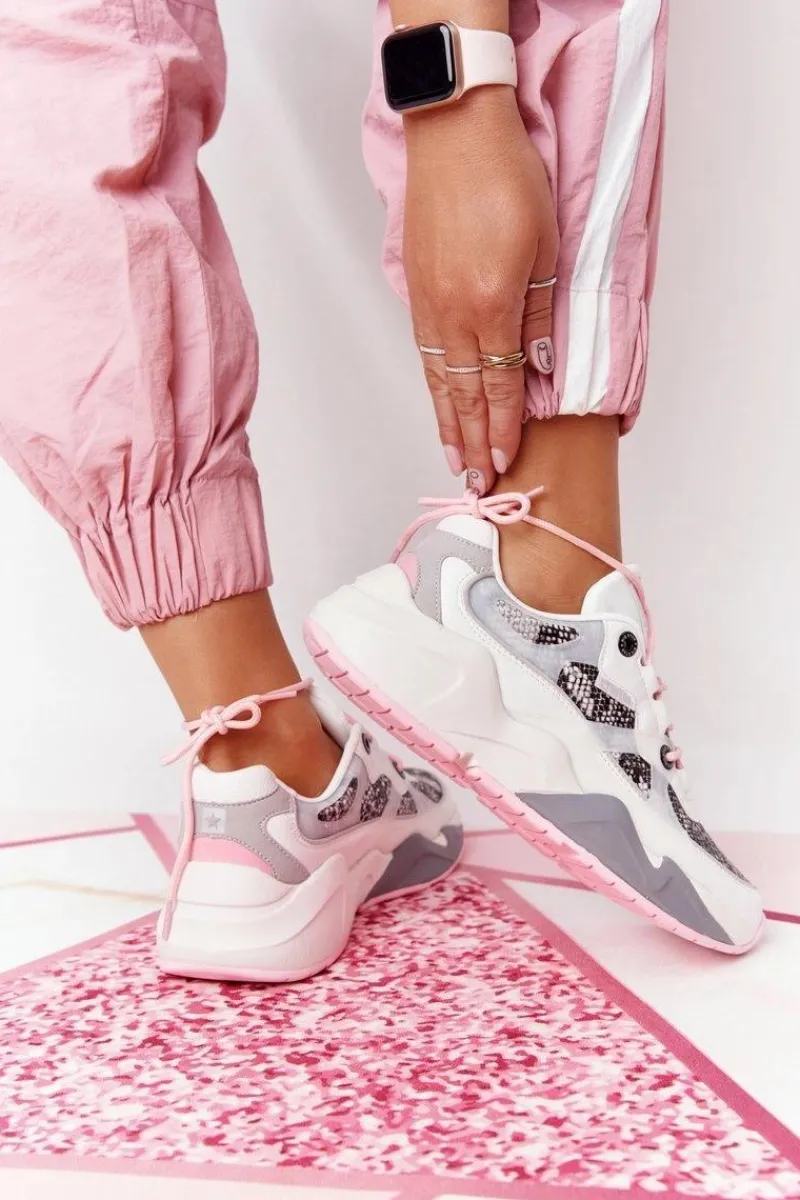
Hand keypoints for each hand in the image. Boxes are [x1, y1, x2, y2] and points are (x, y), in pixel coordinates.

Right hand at [403, 88, 557, 491]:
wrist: (455, 133)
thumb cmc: (506, 178)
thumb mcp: (543, 248)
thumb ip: (538, 316)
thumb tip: (539, 371)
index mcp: (489, 310)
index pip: (498, 389)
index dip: (502, 431)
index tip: (504, 465)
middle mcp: (452, 317)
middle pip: (463, 397)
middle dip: (471, 443)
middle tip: (475, 483)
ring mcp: (429, 305)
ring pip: (439, 381)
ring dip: (447, 423)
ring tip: (453, 456)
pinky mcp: (417, 291)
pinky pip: (426, 355)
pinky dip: (434, 388)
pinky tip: (439, 402)